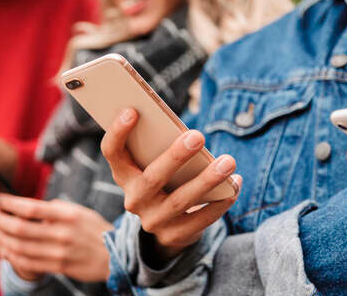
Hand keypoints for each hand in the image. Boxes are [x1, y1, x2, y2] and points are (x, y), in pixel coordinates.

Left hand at [0, 196, 113, 281]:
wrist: (114, 254)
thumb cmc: (92, 228)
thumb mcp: (77, 211)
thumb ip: (53, 209)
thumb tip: (23, 208)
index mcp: (67, 215)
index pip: (30, 208)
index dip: (8, 203)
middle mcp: (62, 233)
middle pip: (20, 228)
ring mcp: (59, 252)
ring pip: (20, 247)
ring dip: (0, 239)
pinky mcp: (58, 267)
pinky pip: (27, 262)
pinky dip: (11, 255)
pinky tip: (2, 248)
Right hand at [100, 108, 240, 261]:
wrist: (167, 224)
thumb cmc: (165, 177)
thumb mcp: (154, 163)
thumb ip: (160, 147)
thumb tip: (188, 131)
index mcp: (124, 174)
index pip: (112, 152)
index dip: (118, 132)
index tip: (132, 110)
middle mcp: (134, 199)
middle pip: (152, 178)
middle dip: (176, 156)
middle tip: (198, 135)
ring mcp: (153, 221)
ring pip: (181, 200)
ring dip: (207, 180)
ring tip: (229, 161)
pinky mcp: (175, 236)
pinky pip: (201, 219)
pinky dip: (221, 201)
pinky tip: (235, 185)